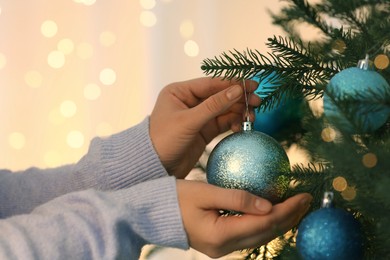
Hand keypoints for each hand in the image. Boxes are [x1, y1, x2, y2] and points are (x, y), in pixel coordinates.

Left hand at [150, 77, 260, 177]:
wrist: (155, 168)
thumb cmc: (163, 140)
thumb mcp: (188, 121)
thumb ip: (213, 106)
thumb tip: (238, 90)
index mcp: (180, 92)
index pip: (211, 83)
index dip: (233, 83)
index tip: (253, 86)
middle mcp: (189, 101)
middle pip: (220, 95)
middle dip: (239, 99)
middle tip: (257, 102)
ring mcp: (198, 116)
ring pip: (224, 109)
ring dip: (239, 112)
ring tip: (251, 117)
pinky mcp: (203, 131)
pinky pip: (223, 122)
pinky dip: (234, 123)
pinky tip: (241, 127)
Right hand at [176, 180, 311, 257]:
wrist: (152, 214)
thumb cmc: (174, 198)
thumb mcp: (204, 192)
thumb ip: (236, 198)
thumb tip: (269, 204)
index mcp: (220, 235)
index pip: (263, 223)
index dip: (287, 210)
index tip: (303, 195)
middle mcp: (223, 247)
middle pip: (265, 234)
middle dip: (289, 217)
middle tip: (306, 200)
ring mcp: (221, 248)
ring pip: (259, 237)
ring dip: (279, 221)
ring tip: (296, 206)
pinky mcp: (219, 243)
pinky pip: (249, 234)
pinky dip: (264, 223)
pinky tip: (272, 211)